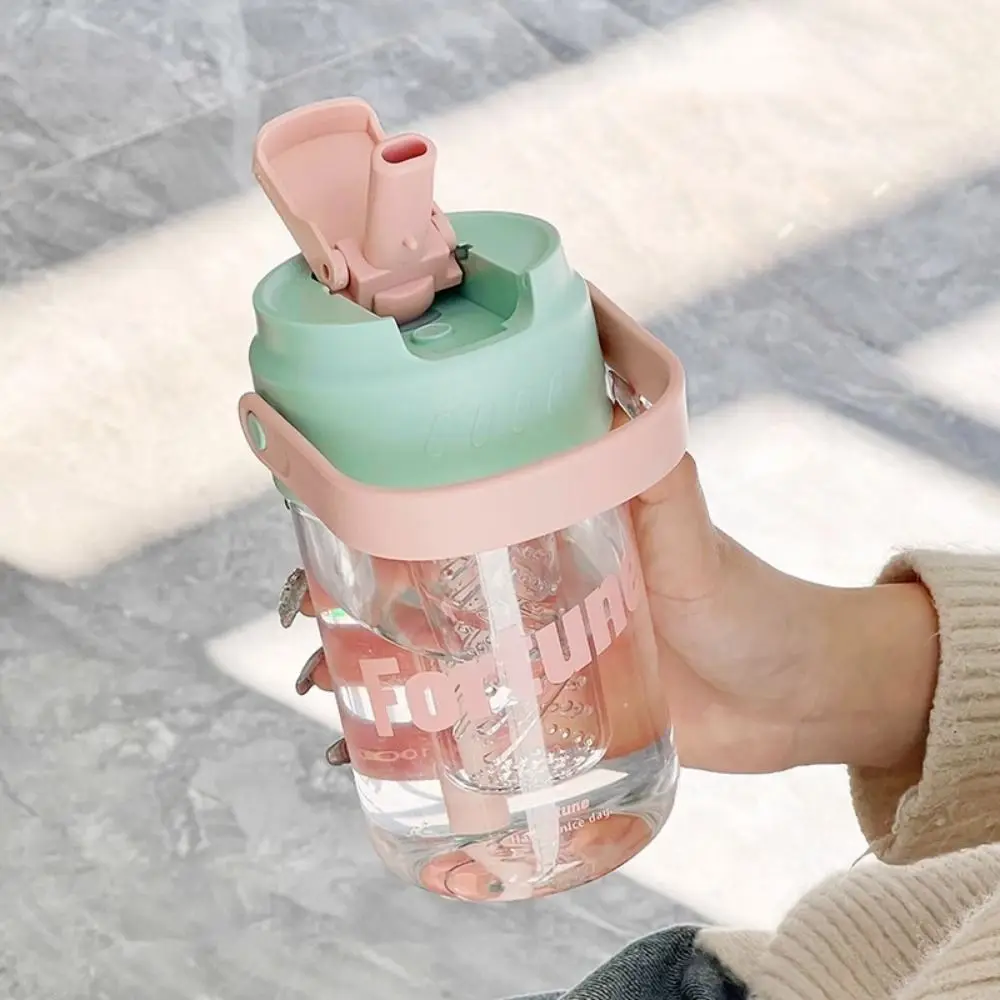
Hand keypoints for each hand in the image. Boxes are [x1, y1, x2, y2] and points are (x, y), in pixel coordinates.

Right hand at [281, 456, 939, 776]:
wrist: (789, 697)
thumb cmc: (747, 601)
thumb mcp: (690, 527)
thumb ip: (654, 468)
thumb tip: (602, 374)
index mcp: (543, 522)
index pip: (435, 505)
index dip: (365, 516)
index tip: (315, 535)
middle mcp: (526, 577)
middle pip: (409, 578)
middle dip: (344, 598)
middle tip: (305, 632)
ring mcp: (531, 642)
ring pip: (423, 648)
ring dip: (364, 668)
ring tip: (327, 699)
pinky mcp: (545, 702)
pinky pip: (462, 713)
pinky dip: (413, 731)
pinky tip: (370, 756)